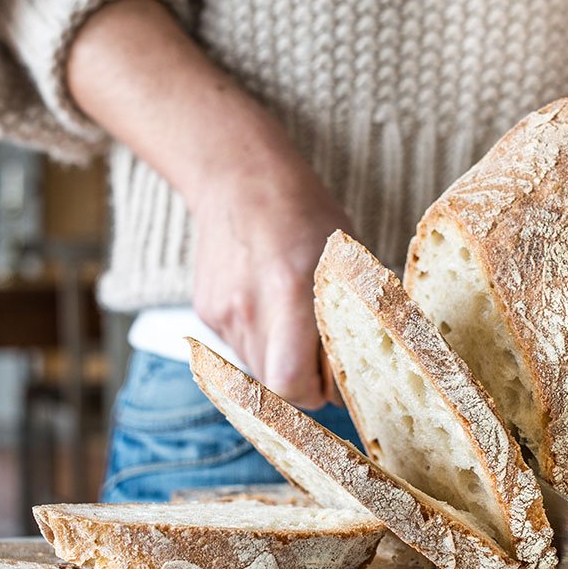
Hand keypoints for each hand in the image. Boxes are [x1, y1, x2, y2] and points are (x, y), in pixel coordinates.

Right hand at [64, 0, 345, 406]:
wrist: (238, 176)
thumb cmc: (304, 213)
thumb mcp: (342, 258)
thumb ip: (347, 314)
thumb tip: (361, 370)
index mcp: (290, 290)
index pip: (292, 382)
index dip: (318, 392)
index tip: (338, 381)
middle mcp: (248, 307)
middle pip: (275, 386)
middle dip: (304, 385)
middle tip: (325, 365)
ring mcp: (221, 312)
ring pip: (256, 373)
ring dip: (282, 366)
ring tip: (300, 330)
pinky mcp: (206, 312)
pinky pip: (239, 349)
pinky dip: (261, 344)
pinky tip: (272, 309)